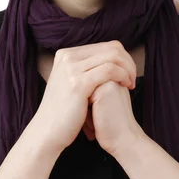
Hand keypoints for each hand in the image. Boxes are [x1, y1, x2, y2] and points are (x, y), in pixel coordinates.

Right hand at [33, 41, 136, 155]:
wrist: (47, 132)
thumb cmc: (63, 111)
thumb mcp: (69, 82)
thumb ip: (84, 68)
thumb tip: (106, 60)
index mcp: (66, 54)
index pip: (104, 46)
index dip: (122, 58)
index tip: (127, 73)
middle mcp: (67, 56)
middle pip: (111, 48)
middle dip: (128, 62)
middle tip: (132, 78)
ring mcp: (71, 68)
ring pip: (112, 56)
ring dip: (128, 69)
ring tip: (130, 83)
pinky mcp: (78, 83)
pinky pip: (109, 70)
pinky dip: (123, 76)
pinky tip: (126, 87)